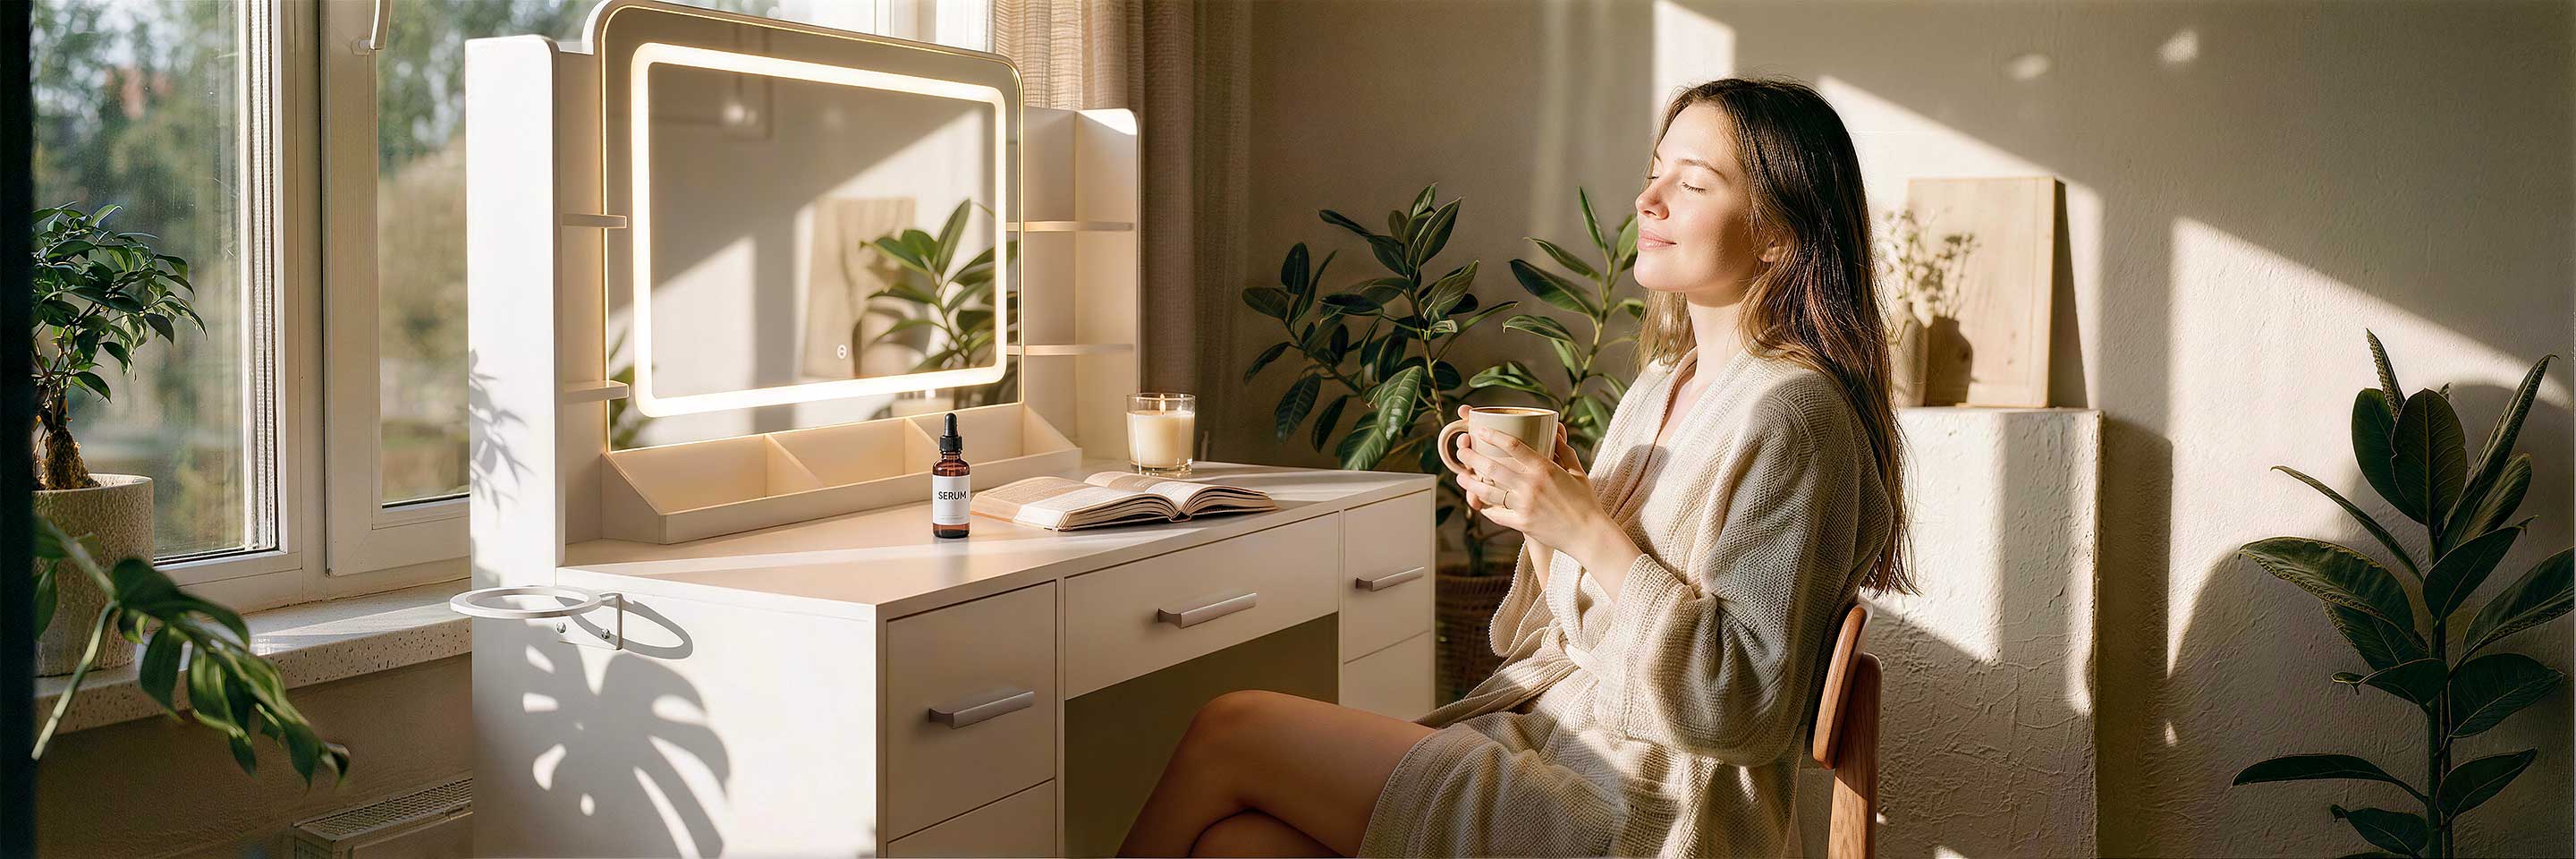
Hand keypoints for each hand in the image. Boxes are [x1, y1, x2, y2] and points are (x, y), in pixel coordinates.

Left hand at [1453, 412, 1611, 560]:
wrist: (1589, 534)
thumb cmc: (1585, 501)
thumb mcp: (1577, 471)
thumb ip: (1564, 450)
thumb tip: (1557, 431)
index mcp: (1544, 468)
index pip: (1512, 445)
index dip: (1492, 435)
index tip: (1479, 430)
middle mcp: (1531, 485)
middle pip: (1492, 466)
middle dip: (1472, 457)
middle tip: (1461, 451)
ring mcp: (1524, 505)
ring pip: (1488, 491)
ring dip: (1470, 483)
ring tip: (1460, 477)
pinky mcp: (1521, 523)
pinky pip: (1496, 514)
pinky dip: (1486, 507)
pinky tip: (1478, 502)